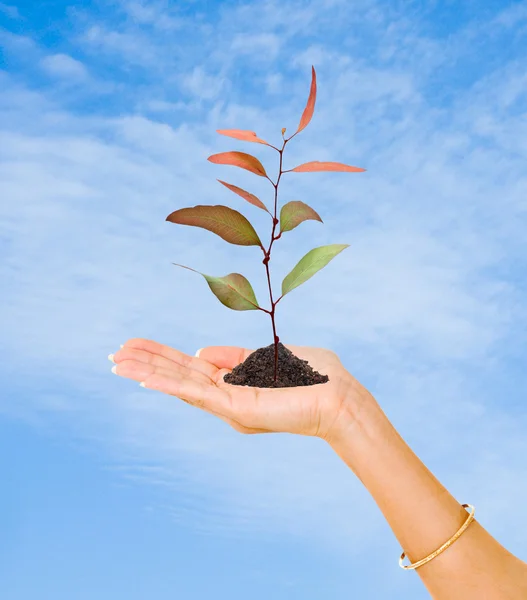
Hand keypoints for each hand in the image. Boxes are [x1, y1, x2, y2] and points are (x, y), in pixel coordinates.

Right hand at [110, 338, 370, 440]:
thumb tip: (201, 351)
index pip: (191, 367)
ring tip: (117, 361)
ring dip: (148, 372)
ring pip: (181, 385)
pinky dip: (168, 384)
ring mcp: (229, 405)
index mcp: (236, 381)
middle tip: (114, 353)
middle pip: (179, 376)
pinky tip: (144, 377)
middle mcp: (227, 396)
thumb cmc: (317, 377)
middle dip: (147, 363)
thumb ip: (235, 355)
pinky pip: (196, 394)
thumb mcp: (269, 355)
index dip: (164, 356)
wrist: (341, 398)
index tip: (139, 345)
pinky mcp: (236, 409)